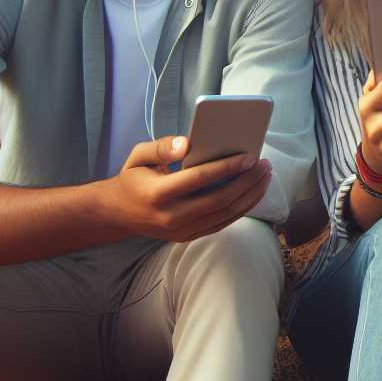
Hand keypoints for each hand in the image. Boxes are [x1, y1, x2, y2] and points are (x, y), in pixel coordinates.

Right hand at [102, 135, 272, 242]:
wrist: (116, 214)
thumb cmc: (132, 179)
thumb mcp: (138, 156)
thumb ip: (161, 147)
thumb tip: (187, 143)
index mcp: (158, 194)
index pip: (200, 179)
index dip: (227, 167)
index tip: (250, 156)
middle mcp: (171, 217)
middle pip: (219, 200)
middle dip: (247, 182)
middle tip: (265, 164)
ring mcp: (180, 231)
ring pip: (225, 215)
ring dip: (250, 195)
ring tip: (265, 176)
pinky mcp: (187, 237)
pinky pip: (221, 223)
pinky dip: (241, 208)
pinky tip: (253, 192)